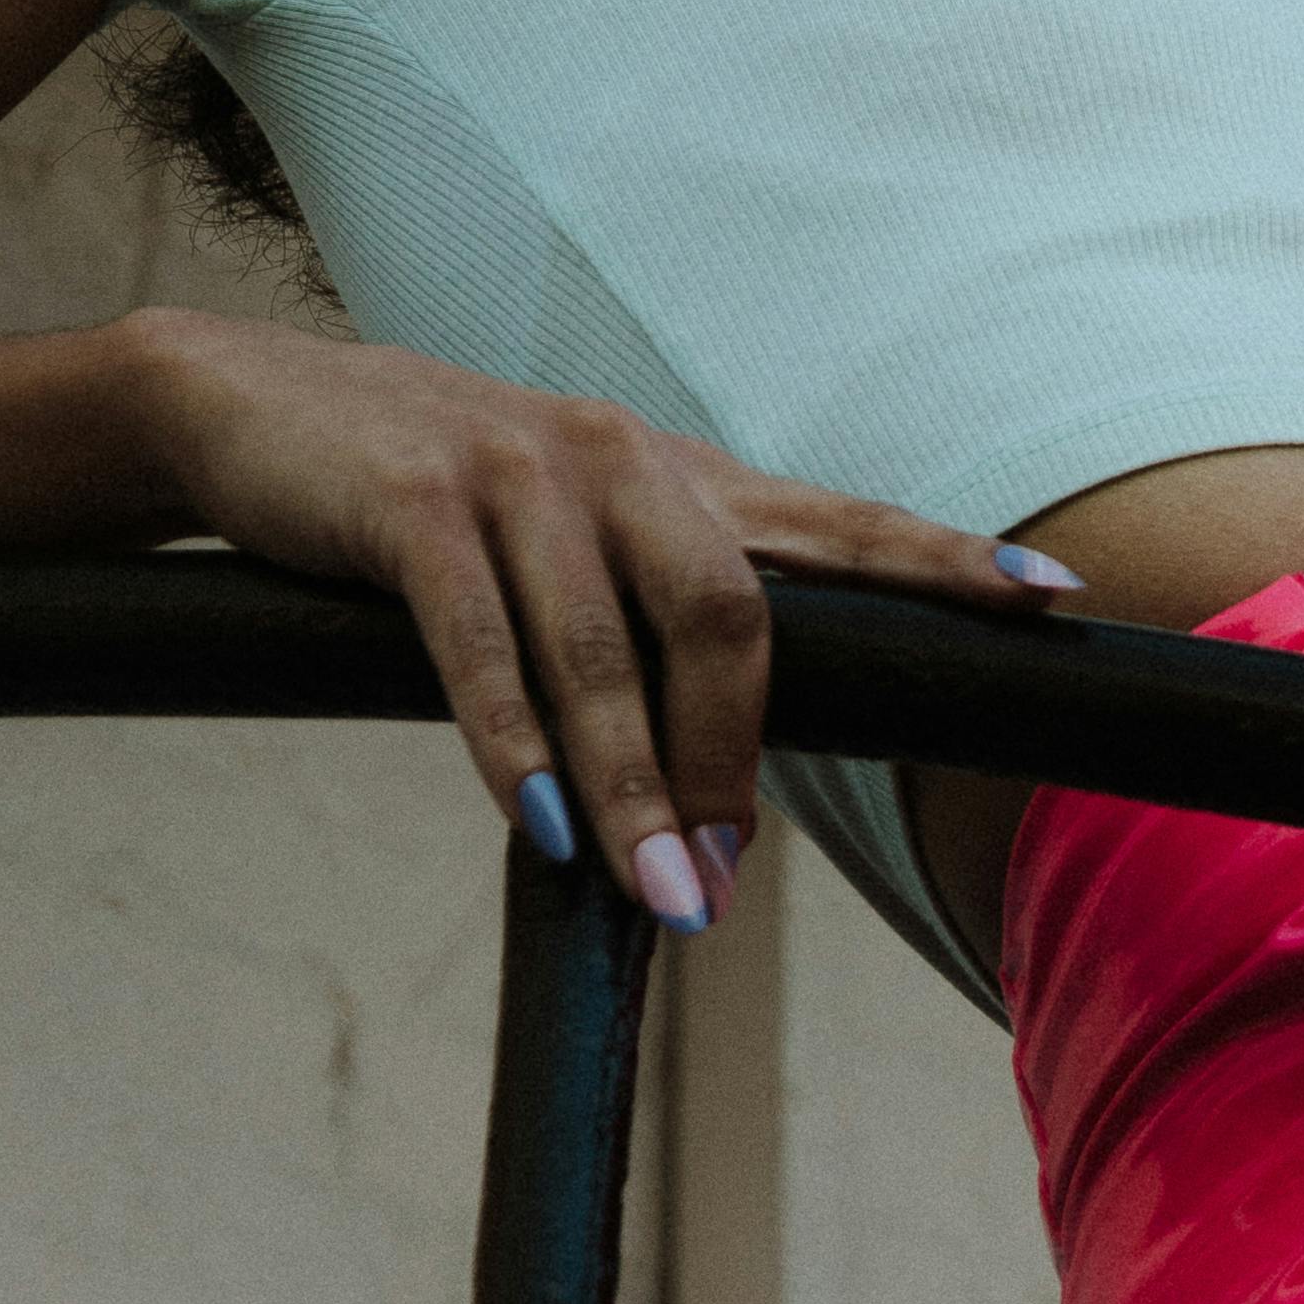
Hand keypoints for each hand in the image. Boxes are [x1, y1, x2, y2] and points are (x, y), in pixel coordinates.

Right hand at [125, 309, 1073, 925]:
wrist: (249, 405)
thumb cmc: (429, 500)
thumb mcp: (564, 538)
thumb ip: (650, 622)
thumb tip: (726, 778)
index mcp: (674, 479)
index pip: (837, 522)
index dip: (944, 561)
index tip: (1054, 600)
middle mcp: (619, 461)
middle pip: (730, 609)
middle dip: (736, 754)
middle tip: (723, 879)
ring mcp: (516, 473)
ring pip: (610, 645)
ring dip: (640, 787)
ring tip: (660, 898)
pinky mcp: (415, 503)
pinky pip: (480, 643)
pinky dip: (519, 744)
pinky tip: (549, 825)